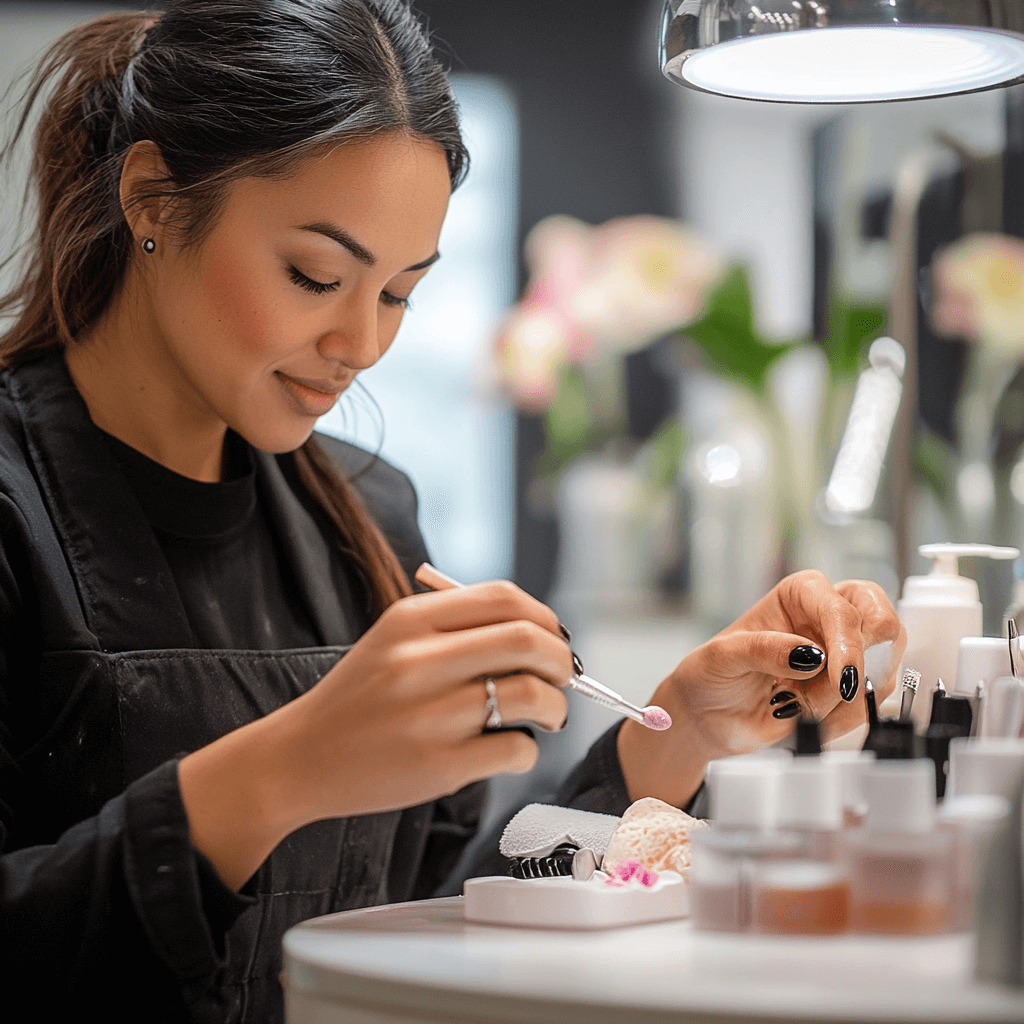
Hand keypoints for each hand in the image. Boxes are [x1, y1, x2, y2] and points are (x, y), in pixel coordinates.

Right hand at [179, 580, 570, 888]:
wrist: (300, 757)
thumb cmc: (360, 698)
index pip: (504, 598)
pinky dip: (528, 751)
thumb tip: (540, 632)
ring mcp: (429, 715)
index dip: (544, 617)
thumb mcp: (395, 640)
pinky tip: (509, 749)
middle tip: (562, 678)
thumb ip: (457, 627)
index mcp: (411, 619)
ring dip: (555, 707)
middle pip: (527, 641)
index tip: (552, 639)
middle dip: (562, 660)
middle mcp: (419, 660)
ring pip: (531, 695)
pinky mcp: (438, 766)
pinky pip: (516, 749)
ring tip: (546, 716)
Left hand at [618, 571, 905, 807]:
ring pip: (878, 673)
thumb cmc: (712, 674)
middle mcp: (828, 619)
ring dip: (837, 701)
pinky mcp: (846, 692)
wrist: (708, 717)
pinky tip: (800, 715)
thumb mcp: (724, 655)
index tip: (841, 678)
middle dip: (861, 665)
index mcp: (800, 594)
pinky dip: (837, 721)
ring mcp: (842, 656)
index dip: (848, 644)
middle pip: (883, 625)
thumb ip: (763, 649)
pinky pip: (865, 708)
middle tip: (833, 689)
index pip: (842, 608)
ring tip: (791, 701)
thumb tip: (809, 655)